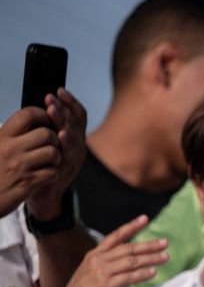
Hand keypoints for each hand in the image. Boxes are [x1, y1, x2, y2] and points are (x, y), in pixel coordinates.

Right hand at [0, 105, 61, 216]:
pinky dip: (52, 173)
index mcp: (2, 137)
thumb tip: (32, 118)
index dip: (42, 115)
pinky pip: (52, 172)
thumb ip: (12, 134)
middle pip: (46, 133)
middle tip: (49, 146)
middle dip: (54, 139)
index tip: (46, 121)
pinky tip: (44, 175)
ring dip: (55, 157)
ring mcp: (20, 166)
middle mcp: (10, 149)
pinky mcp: (27, 183)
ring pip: (53, 153)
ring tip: (48, 161)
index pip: (27, 114)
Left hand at [26, 88, 87, 219]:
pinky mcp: (68, 170)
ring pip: (74, 136)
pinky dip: (66, 143)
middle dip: (64, 107)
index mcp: (74, 139)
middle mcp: (79, 147)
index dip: (71, 102)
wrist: (43, 197)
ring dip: (63, 121)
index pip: (78, 116)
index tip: (58, 90)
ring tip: (53, 109)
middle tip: (51, 96)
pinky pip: (69, 154)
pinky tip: (60, 134)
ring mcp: (75, 159)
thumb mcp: (50, 145)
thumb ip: (49, 128)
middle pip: (76, 123)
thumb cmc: (42, 166)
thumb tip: (43, 104)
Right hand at [49, 215, 167, 286]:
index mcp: (94, 255)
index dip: (131, 226)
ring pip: (131, 261)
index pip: (116, 236)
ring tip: (165, 257)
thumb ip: (108, 265)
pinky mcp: (106, 286)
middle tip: (165, 242)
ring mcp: (101, 272)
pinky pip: (129, 277)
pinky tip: (153, 272)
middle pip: (128, 248)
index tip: (145, 219)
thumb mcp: (92, 272)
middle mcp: (98, 260)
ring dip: (150, 259)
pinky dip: (142, 274)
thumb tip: (130, 261)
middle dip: (148, 245)